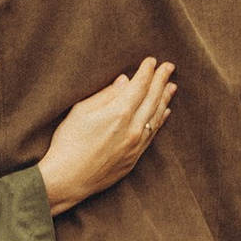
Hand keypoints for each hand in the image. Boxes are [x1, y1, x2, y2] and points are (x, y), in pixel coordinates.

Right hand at [38, 58, 176, 213]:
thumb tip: (125, 81)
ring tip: (171, 86)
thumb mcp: (81, 111)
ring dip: (165, 99)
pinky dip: (160, 120)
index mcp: (119, 113)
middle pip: (152, 99)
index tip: (152, 60)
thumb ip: (106, 95)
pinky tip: (165, 112)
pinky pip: (152, 135)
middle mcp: (132, 128)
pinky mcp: (134, 158)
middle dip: (161, 81)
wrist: (68, 179)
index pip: (139, 86)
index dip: (147, 71)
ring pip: (156, 117)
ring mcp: (136, 145)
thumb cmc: (68, 143)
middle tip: (169, 67)